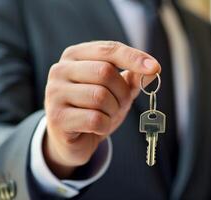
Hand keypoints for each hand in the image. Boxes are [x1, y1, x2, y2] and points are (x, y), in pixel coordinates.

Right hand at [44, 41, 160, 177]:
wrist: (71, 140)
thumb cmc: (94, 109)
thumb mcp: (116, 90)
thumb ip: (132, 78)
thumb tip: (153, 70)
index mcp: (75, 55)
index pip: (109, 49)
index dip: (134, 58)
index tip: (155, 68)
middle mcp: (60, 70)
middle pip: (105, 72)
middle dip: (122, 92)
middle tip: (121, 104)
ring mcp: (54, 93)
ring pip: (100, 96)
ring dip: (113, 110)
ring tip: (107, 116)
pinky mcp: (56, 117)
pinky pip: (94, 119)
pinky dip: (104, 125)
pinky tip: (97, 128)